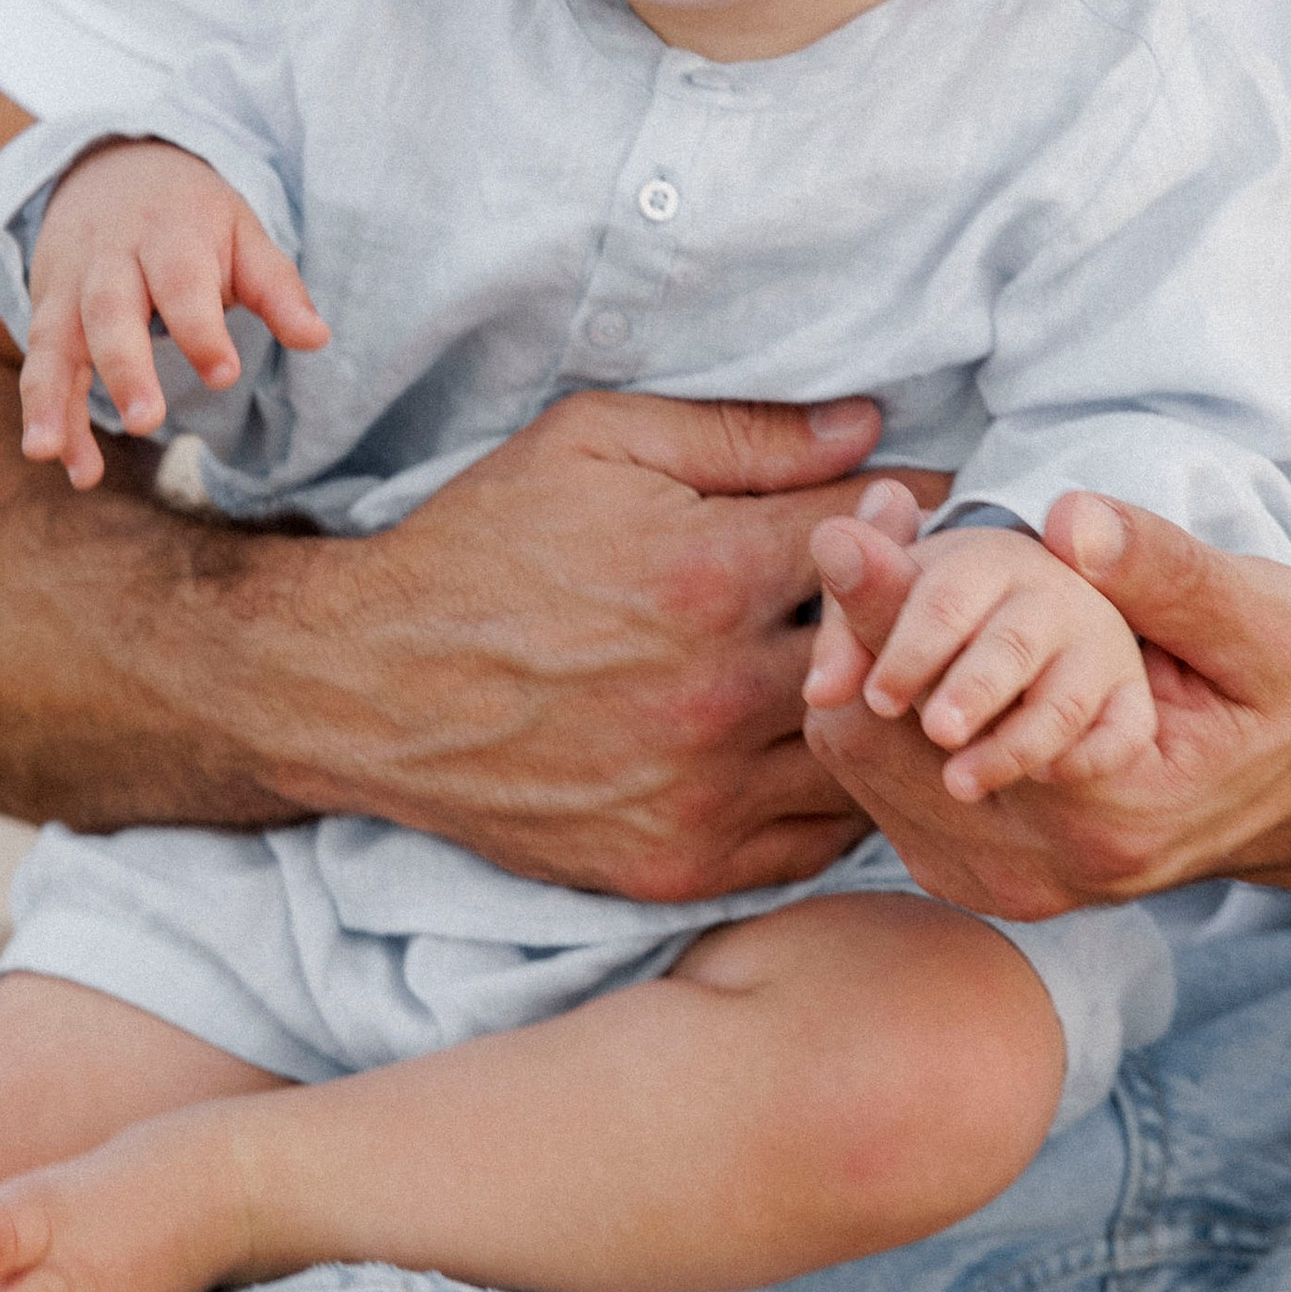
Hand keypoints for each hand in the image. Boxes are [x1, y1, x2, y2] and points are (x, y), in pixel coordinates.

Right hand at [21, 140, 327, 487]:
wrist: (110, 165)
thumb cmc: (190, 216)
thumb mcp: (240, 232)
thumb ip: (276, 288)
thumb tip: (316, 338)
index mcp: (168, 235)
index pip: (181, 283)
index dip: (200, 329)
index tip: (224, 374)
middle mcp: (110, 260)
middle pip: (109, 310)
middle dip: (124, 367)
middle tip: (147, 423)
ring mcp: (70, 286)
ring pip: (54, 341)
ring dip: (50, 400)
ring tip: (49, 452)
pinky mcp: (45, 311)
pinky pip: (39, 364)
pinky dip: (43, 411)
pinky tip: (55, 457)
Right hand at [333, 398, 951, 892]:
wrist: (368, 684)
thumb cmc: (483, 545)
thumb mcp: (597, 444)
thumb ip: (744, 435)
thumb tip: (870, 427)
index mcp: (711, 574)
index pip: (882, 536)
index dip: (916, 514)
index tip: (923, 511)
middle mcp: (720, 693)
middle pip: (894, 656)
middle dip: (919, 617)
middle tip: (922, 597)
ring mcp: (703, 792)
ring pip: (863, 759)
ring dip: (885, 716)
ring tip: (883, 677)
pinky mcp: (679, 864)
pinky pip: (814, 844)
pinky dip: (834, 797)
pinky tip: (820, 749)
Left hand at [803, 486, 1290, 919]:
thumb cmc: (1289, 698)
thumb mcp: (1264, 618)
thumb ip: (1165, 571)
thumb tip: (1067, 520)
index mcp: (1116, 810)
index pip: (946, 713)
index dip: (890, 616)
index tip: (849, 532)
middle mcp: (1052, 870)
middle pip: (882, 751)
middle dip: (858, 640)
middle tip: (850, 541)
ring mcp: (1016, 888)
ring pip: (869, 777)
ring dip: (858, 677)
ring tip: (868, 585)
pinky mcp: (992, 883)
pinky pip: (887, 800)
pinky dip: (876, 722)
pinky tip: (895, 658)